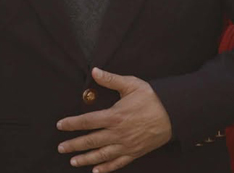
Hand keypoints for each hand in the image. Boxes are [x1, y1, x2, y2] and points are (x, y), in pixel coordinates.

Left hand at [56, 67, 173, 172]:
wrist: (173, 114)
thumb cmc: (152, 98)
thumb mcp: (131, 84)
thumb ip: (110, 79)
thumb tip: (94, 71)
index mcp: (114, 116)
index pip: (87, 121)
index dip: (72, 123)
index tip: (60, 125)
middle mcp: (118, 133)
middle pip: (91, 140)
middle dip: (74, 145)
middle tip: (61, 148)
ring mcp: (126, 145)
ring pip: (102, 154)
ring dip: (86, 158)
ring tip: (73, 161)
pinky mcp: (135, 152)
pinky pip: (118, 163)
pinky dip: (106, 168)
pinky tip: (96, 171)